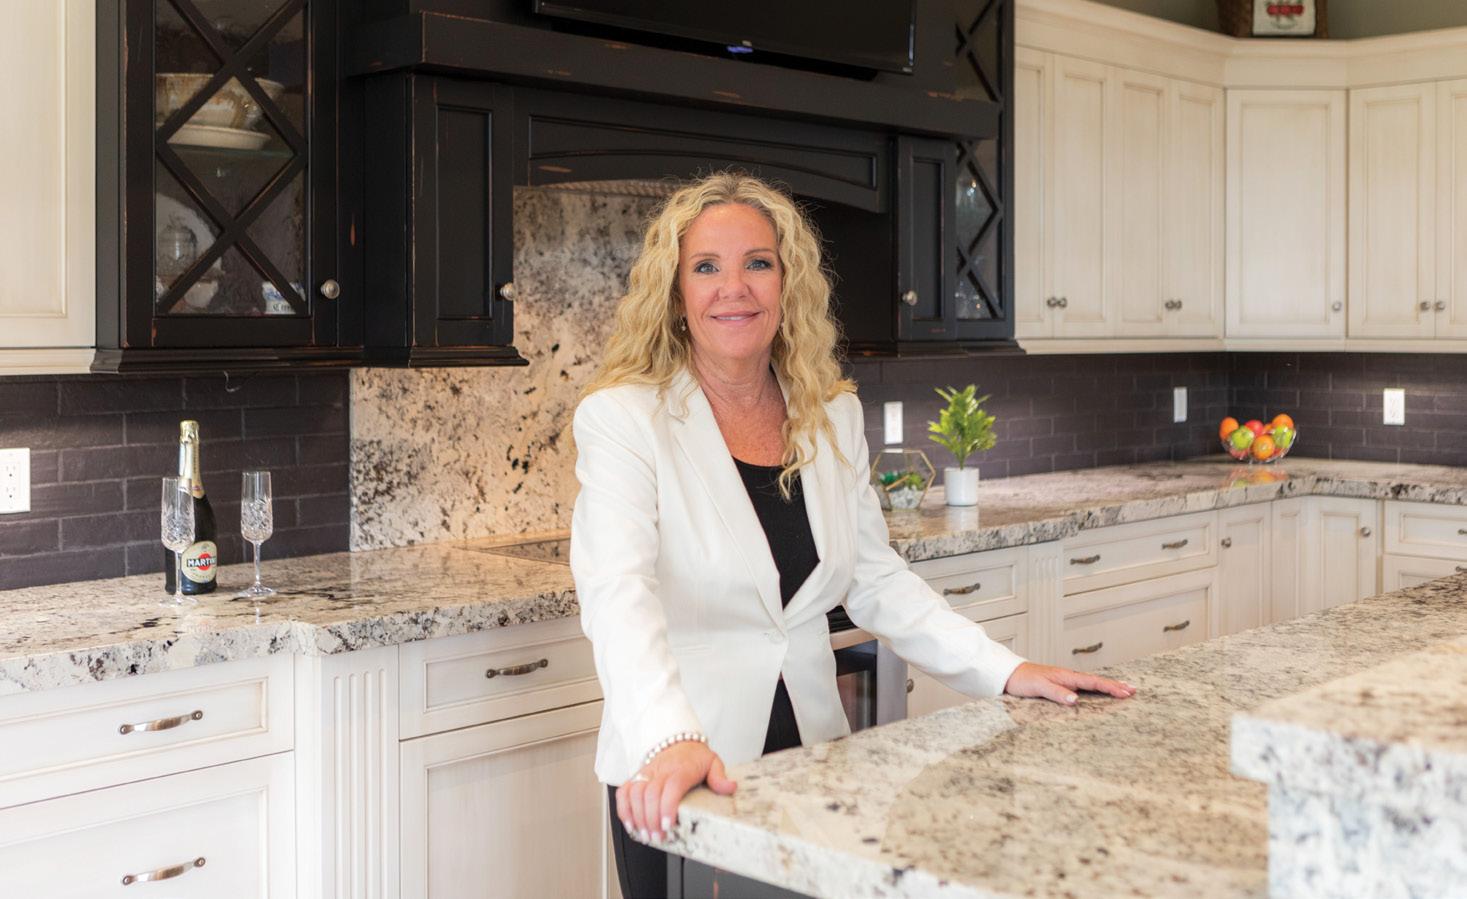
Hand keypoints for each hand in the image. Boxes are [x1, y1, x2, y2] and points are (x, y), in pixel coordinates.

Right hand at [616, 740, 736, 842]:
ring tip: (644, 835)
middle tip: (657, 837)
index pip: (671, 787)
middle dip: (651, 819)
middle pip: (650, 794)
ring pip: (634, 793)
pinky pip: (624, 791)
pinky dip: (623, 808)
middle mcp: (661, 771)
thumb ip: (719, 777)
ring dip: (637, 817)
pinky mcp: (637, 777)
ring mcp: (647, 773)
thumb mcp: (712, 763)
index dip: (666, 807)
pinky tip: (630, 824)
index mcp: (681, 769)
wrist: (678, 742)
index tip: (667, 825)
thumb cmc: (694, 757)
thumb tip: (730, 787)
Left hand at [1003, 661, 1135, 704]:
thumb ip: (1057, 693)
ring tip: (1123, 690)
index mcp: (1066, 676)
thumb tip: (1075, 700)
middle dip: (1116, 686)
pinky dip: (1096, 688)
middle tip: (1133, 690)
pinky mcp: (1061, 685)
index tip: (1126, 692)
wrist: (1010, 674)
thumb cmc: (1023, 680)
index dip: (1111, 687)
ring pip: (1092, 683)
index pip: (1093, 682)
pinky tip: (1099, 692)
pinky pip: (1083, 687)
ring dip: (1108, 686)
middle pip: (1097, 681)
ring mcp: (1066, 681)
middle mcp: (1069, 677)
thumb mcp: (1039, 687)